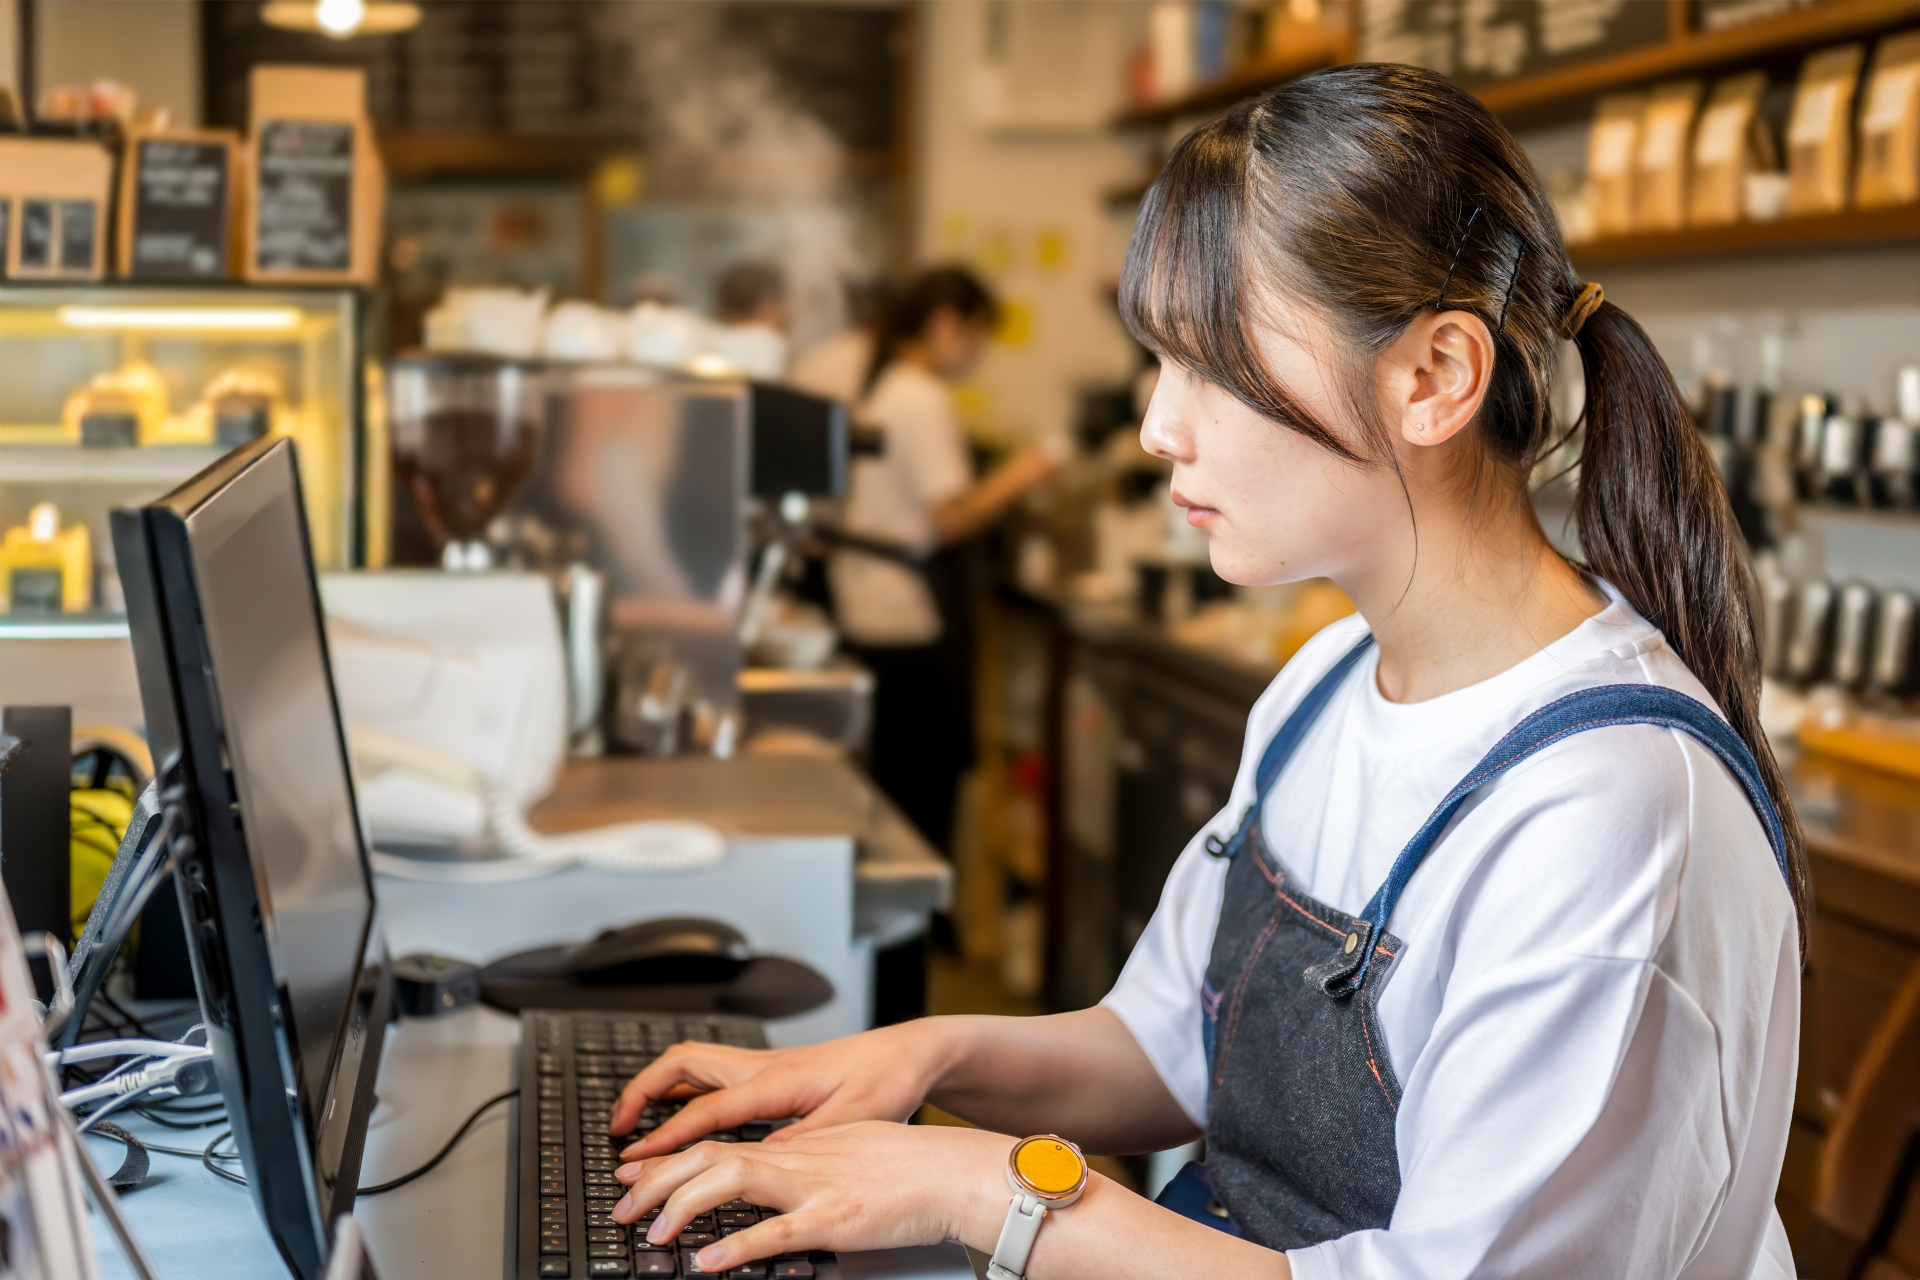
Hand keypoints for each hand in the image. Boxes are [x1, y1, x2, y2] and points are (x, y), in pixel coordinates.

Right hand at [608, 1021, 952, 1158]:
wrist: (910, 1053)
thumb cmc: (887, 1081)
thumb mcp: (853, 1120)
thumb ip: (805, 1142)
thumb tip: (757, 1164)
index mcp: (777, 1080)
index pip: (706, 1108)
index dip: (666, 1134)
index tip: (634, 1156)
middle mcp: (763, 1066)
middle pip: (683, 1065)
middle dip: (642, 1092)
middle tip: (617, 1128)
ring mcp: (766, 1065)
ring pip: (695, 1063)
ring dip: (659, 1086)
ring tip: (634, 1118)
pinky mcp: (774, 1072)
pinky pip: (715, 1073)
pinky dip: (686, 1089)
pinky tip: (681, 1110)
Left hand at [612, 1121, 1014, 1272]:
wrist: (955, 1171)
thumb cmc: (911, 1168)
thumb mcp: (848, 1154)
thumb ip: (808, 1168)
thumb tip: (773, 1185)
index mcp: (797, 1146)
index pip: (718, 1144)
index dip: (669, 1160)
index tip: (633, 1177)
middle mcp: (796, 1159)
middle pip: (709, 1156)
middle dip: (657, 1181)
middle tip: (622, 1208)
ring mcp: (812, 1187)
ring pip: (730, 1182)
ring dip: (682, 1207)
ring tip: (652, 1234)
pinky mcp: (834, 1220)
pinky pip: (775, 1233)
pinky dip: (735, 1247)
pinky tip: (707, 1263)